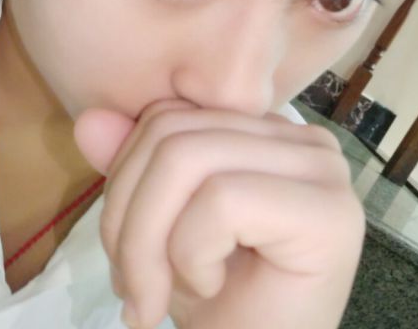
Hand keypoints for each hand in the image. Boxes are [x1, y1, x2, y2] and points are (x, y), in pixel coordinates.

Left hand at [74, 102, 364, 328]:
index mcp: (270, 135)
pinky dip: (191, 256)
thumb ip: (131, 169)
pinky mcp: (328, 210)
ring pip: (187, 160)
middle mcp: (305, 140)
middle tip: (130, 290)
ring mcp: (323, 169)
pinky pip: (220, 201)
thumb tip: (89, 119)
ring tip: (154, 297)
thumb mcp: (160, 226)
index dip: (126, 179)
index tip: (123, 253)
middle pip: (174, 136)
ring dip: (149, 244)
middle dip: (128, 220)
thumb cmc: (218, 300)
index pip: (172, 116)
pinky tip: (209, 289)